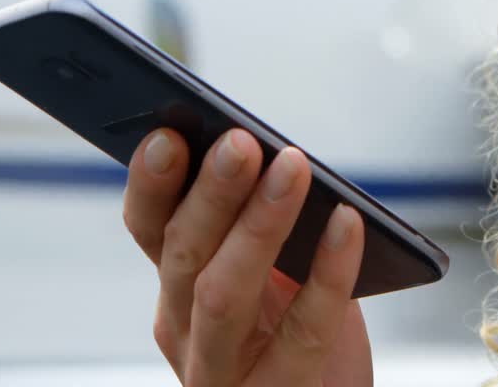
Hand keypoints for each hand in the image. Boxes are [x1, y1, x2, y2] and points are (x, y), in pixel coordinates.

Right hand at [122, 127, 372, 385]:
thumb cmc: (297, 337)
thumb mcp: (268, 275)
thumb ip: (261, 225)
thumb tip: (279, 152)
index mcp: (178, 287)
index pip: (148, 229)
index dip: (152, 185)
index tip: (168, 134)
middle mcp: (186, 329)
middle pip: (184, 256)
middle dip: (210, 193)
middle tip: (240, 141)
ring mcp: (223, 371)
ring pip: (223, 294)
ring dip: (258, 224)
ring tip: (292, 168)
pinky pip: (304, 331)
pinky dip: (329, 273)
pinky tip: (349, 226)